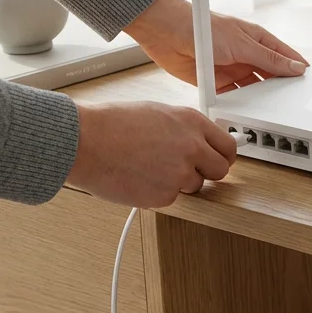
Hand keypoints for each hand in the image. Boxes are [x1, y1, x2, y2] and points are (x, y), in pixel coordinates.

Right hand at [67, 101, 237, 207]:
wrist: (84, 142)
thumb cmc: (111, 124)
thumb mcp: (158, 113)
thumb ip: (184, 129)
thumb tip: (198, 141)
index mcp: (193, 122)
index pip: (228, 147)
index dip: (223, 157)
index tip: (218, 161)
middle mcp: (192, 147)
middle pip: (220, 171)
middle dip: (206, 173)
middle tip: (186, 171)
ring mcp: (180, 173)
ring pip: (194, 187)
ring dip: (178, 183)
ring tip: (148, 168)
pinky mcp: (164, 195)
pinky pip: (170, 198)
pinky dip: (157, 193)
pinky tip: (138, 178)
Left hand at [125, 0, 308, 91]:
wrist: (167, 33)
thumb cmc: (203, 27)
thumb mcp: (243, 44)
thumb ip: (270, 59)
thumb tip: (296, 67)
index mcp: (257, 41)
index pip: (285, 57)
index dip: (297, 69)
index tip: (309, 83)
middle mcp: (246, 56)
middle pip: (271, 76)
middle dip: (280, 87)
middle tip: (292, 101)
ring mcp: (232, 70)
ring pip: (253, 89)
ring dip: (259, 97)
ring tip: (269, 108)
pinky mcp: (216, 83)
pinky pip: (233, 97)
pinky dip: (239, 103)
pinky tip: (246, 109)